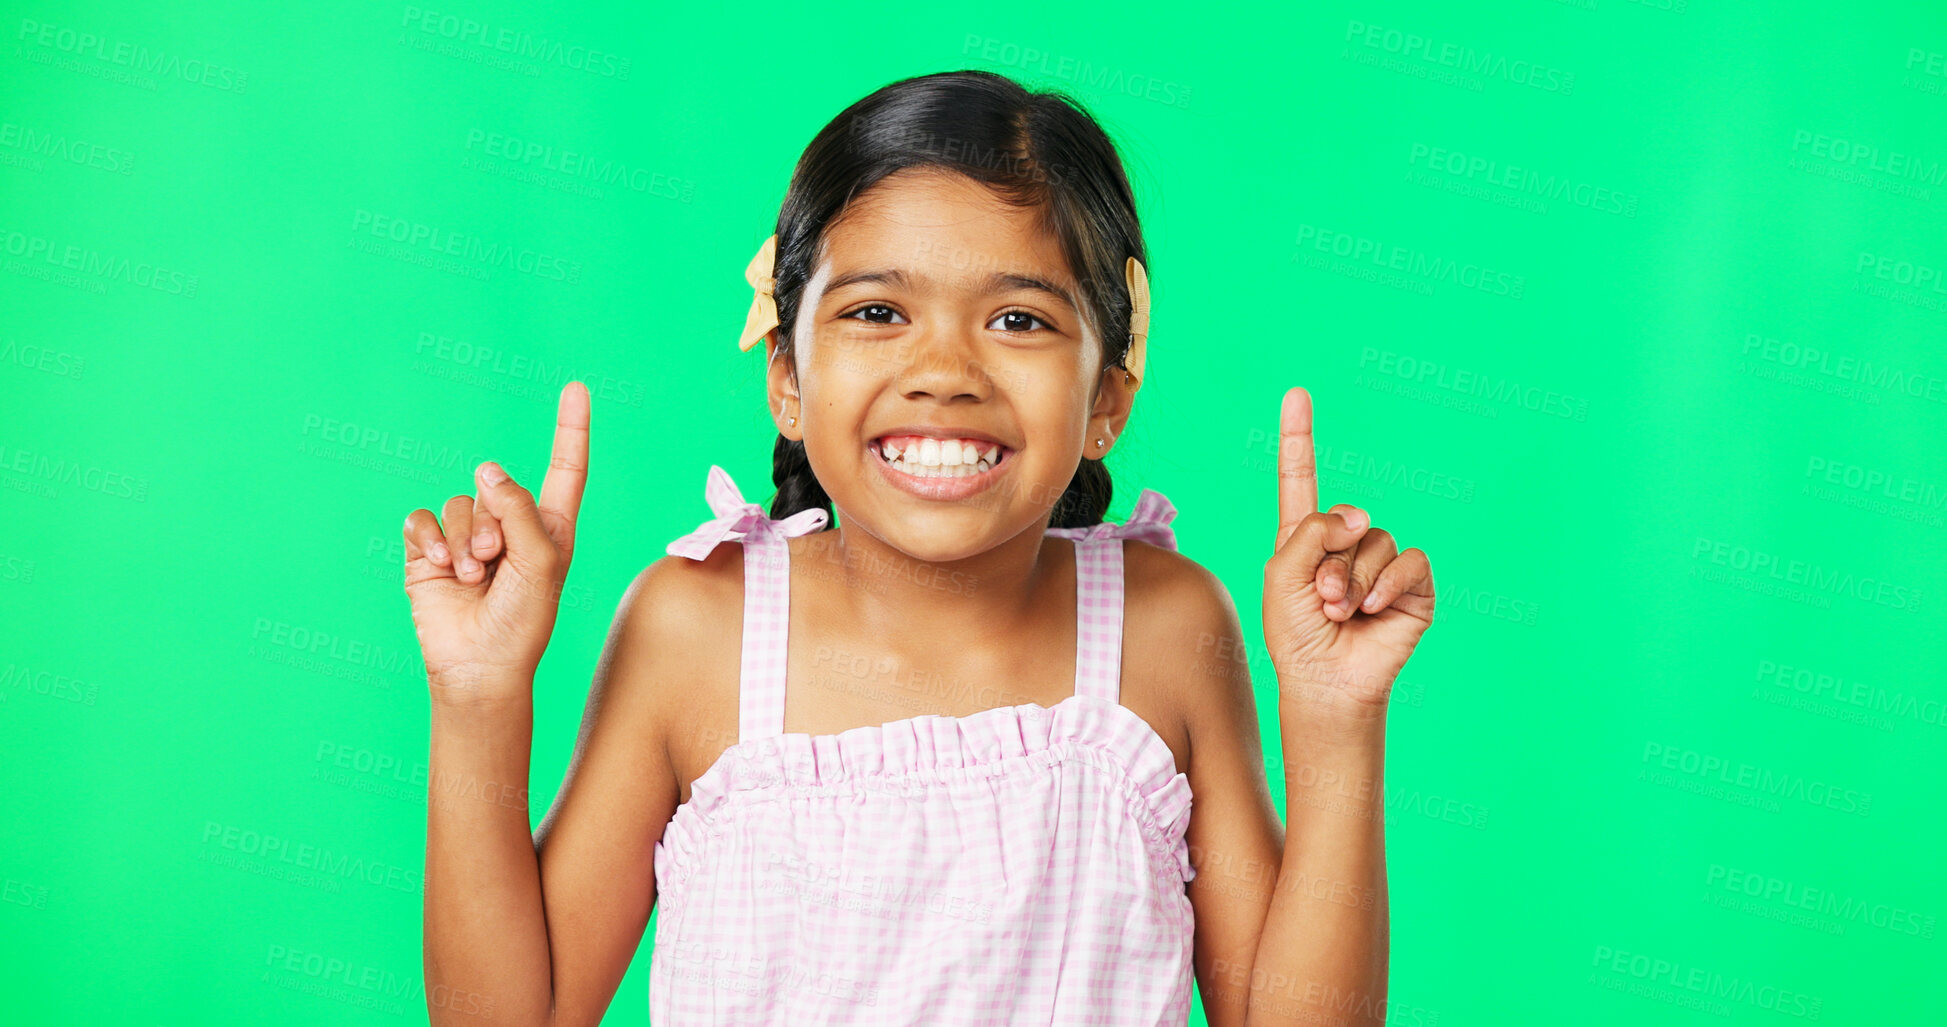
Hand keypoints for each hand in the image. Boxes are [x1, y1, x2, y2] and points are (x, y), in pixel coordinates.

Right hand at [402, 382, 590, 706]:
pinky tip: (440, 564)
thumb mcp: (540, 562)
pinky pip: (423, 519)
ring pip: (458, 502)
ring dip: (464, 538)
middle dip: (492, 523)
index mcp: (550, 526)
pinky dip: (430, 537)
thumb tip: (488, 468)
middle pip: (495, 487)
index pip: (564, 469)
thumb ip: (519, 509)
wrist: (480, 666)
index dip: (570, 429)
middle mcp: (509, 525)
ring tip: (473, 575)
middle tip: (494, 562)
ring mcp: (467, 536)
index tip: (576, 388)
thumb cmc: (524, 621)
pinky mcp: (429, 550)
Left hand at [1262, 387, 1434, 711]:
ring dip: (1354, 579)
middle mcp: (1346, 543)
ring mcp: (1381, 562)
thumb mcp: (1281, 575)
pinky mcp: (1412, 584)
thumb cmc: (1296, 634)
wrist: (1325, 681)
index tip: (1296, 394)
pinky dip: (1387, 583)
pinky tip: (1371, 610)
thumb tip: (1360, 517)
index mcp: (1305, 537)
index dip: (1298, 437)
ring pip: (1376, 540)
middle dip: (1330, 560)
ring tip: (1342, 611)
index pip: (1301, 479)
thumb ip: (1308, 533)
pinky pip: (1408, 560)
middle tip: (1322, 599)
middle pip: (1345, 516)